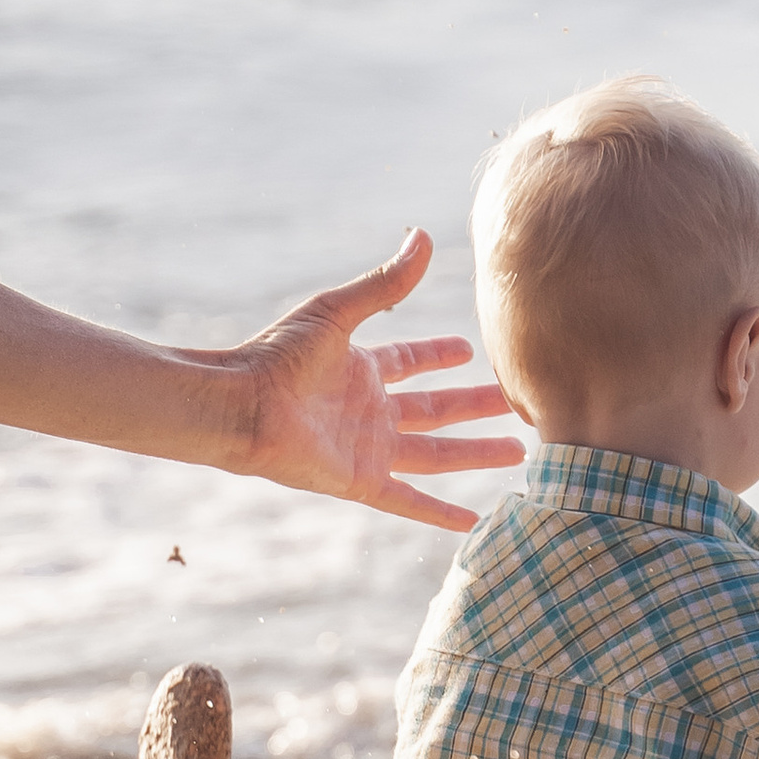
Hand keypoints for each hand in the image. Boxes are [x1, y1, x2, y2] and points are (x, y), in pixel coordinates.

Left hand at [237, 229, 522, 533]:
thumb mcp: (339, 311)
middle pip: (434, 409)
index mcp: (361, 369)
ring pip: (435, 454)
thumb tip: (424, 237)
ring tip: (517, 451)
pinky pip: (407, 500)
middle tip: (514, 402)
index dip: (437, 355)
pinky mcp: (360, 480)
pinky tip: (471, 521)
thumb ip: (385, 283)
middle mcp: (370, 410)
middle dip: (473, 406)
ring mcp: (368, 448)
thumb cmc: (277, 355)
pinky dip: (437, 513)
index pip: (410, 361)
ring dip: (474, 454)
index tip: (469, 350)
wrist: (241, 405)